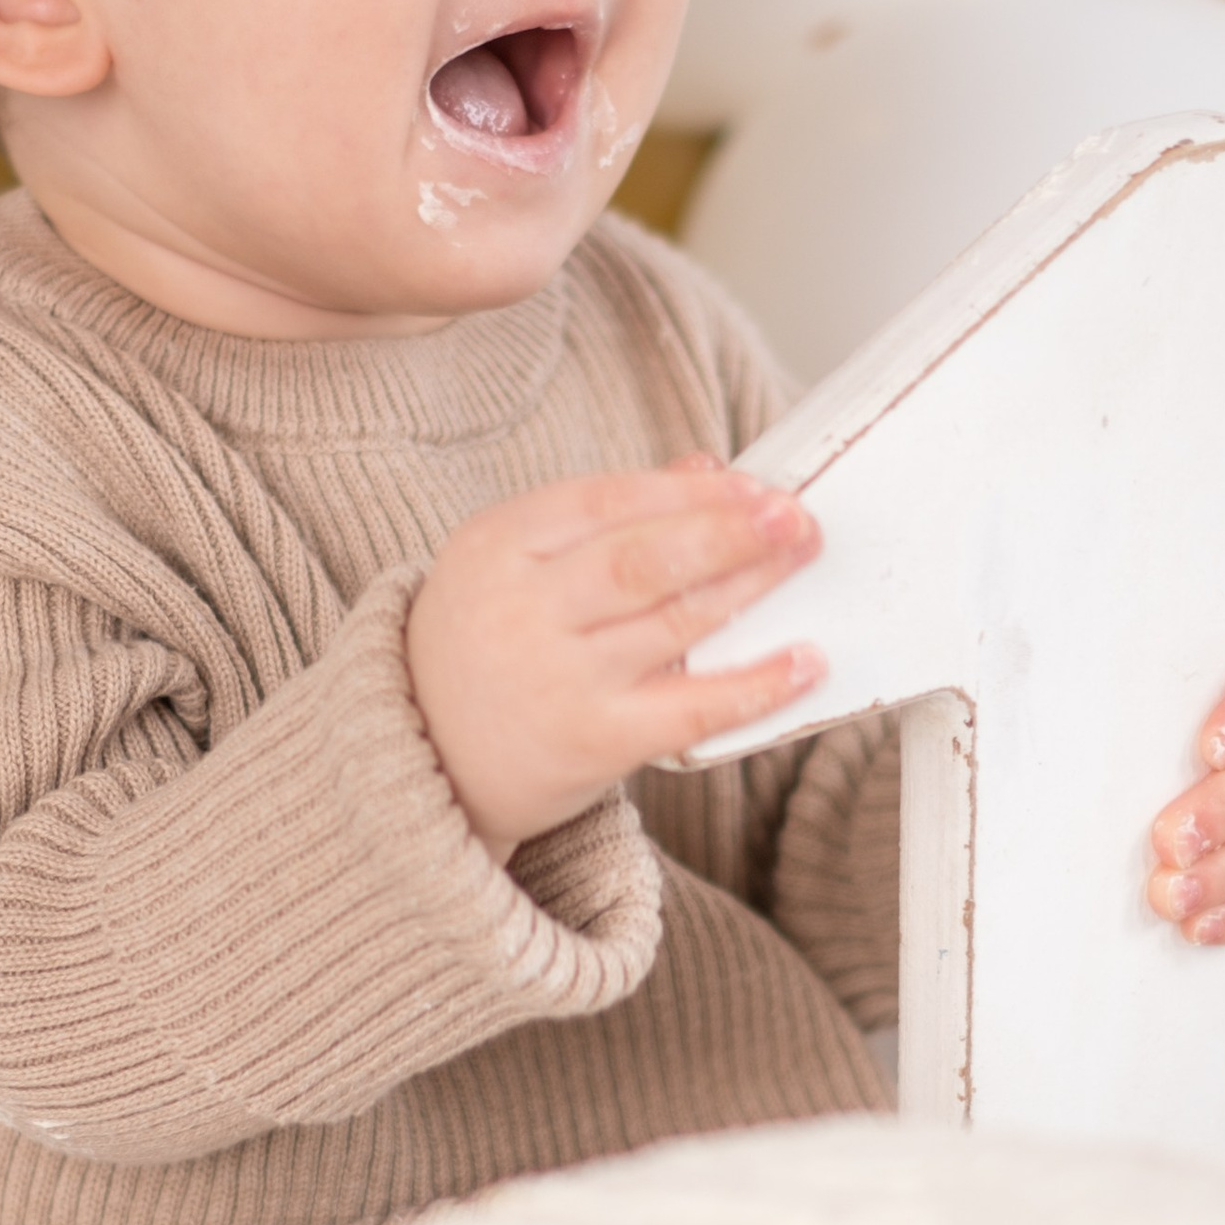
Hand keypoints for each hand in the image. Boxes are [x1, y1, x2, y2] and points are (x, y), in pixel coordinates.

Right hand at [408, 457, 823, 856]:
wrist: (421, 754)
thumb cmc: (479, 645)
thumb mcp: (511, 561)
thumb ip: (601, 515)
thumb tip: (707, 470)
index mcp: (496, 546)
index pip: (607, 500)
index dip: (689, 491)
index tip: (752, 484)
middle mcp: (522, 610)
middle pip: (643, 559)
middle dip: (728, 532)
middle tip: (793, 515)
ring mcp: (557, 679)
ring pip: (672, 623)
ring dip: (750, 586)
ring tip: (802, 559)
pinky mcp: (593, 741)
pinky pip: (690, 709)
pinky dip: (755, 685)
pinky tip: (803, 662)